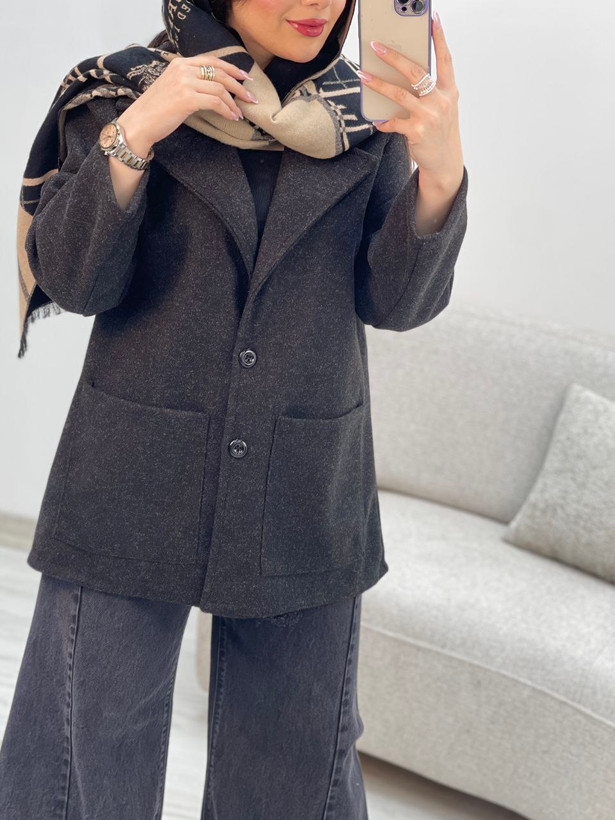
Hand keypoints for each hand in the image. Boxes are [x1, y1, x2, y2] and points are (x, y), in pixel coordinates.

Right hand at [117, 52, 257, 151]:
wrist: (139, 123)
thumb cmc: (156, 110)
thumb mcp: (173, 87)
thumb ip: (190, 81)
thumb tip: (214, 88)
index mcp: (180, 63)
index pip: (213, 61)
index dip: (232, 68)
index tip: (245, 78)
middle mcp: (183, 69)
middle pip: (220, 74)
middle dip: (239, 86)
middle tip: (251, 98)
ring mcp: (185, 82)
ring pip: (220, 89)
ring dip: (234, 103)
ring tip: (239, 113)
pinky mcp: (187, 99)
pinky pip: (215, 102)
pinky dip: (227, 111)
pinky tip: (231, 118)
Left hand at [358, 12, 463, 189]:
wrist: (444, 162)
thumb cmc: (439, 131)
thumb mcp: (442, 108)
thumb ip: (429, 91)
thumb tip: (401, 76)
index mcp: (449, 91)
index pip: (445, 59)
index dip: (440, 38)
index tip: (433, 18)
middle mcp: (441, 100)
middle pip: (415, 72)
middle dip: (394, 57)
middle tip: (377, 46)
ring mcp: (429, 115)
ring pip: (398, 93)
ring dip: (378, 84)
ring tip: (364, 75)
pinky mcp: (417, 130)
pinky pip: (393, 121)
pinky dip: (383, 120)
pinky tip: (378, 120)